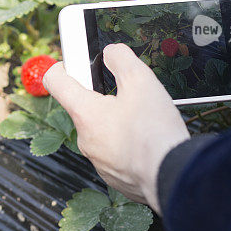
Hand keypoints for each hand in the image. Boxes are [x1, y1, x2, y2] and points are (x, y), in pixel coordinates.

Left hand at [43, 43, 188, 213]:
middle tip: (127, 92)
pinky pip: (115, 152)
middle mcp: (85, 139)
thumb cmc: (155, 132)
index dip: (64, 65)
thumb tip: (111, 53)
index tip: (75, 62)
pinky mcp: (114, 175)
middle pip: (83, 107)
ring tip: (142, 118)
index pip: (55, 81)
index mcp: (85, 113)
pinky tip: (147, 139)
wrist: (175, 177)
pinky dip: (128, 143)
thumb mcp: (141, 80)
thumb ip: (121, 58)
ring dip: (117, 121)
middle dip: (102, 95)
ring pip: (102, 131)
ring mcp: (99, 160)